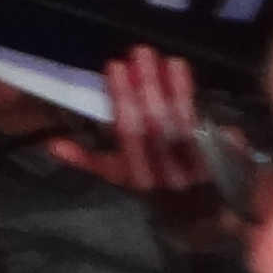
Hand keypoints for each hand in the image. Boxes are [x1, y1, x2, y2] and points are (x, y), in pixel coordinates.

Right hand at [50, 46, 233, 247]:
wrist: (204, 221)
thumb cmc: (155, 190)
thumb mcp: (120, 179)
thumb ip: (87, 161)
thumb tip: (52, 144)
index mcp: (137, 174)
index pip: (127, 132)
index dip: (120, 98)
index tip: (114, 65)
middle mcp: (165, 172)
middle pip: (156, 125)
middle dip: (148, 85)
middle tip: (141, 51)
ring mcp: (196, 168)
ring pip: (184, 125)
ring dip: (177, 90)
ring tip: (169, 60)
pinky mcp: (220, 164)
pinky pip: (211, 133)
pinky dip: (202, 109)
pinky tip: (193, 85)